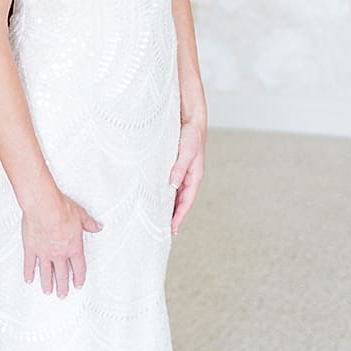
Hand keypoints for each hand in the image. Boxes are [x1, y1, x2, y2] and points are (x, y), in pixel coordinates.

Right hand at [20, 189, 100, 298]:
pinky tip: (29, 279)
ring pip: (46, 273)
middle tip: (62, 294)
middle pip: (62, 275)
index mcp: (74, 247)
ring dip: (48, 284)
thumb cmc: (61, 209)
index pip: (78, 268)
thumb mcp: (81, 215)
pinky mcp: (31, 248)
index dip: (79, 278)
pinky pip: (30, 264)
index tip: (77, 284)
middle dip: (63, 287)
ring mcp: (44, 252)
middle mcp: (59, 253)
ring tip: (48, 291)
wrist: (44, 206)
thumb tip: (97, 226)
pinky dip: (29, 273)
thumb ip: (89, 223)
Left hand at [169, 114, 205, 232]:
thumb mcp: (186, 152)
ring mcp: (182, 173)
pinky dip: (165, 193)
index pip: (186, 201)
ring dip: (169, 206)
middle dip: (173, 215)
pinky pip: (170, 184)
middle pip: (181, 201)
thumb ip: (180, 168)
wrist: (191, 120)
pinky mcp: (175, 167)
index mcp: (194, 176)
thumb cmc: (191, 135)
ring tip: (158, 218)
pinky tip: (156, 198)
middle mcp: (189, 177)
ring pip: (175, 194)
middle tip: (163, 230)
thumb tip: (173, 184)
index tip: (172, 228)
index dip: (179, 215)